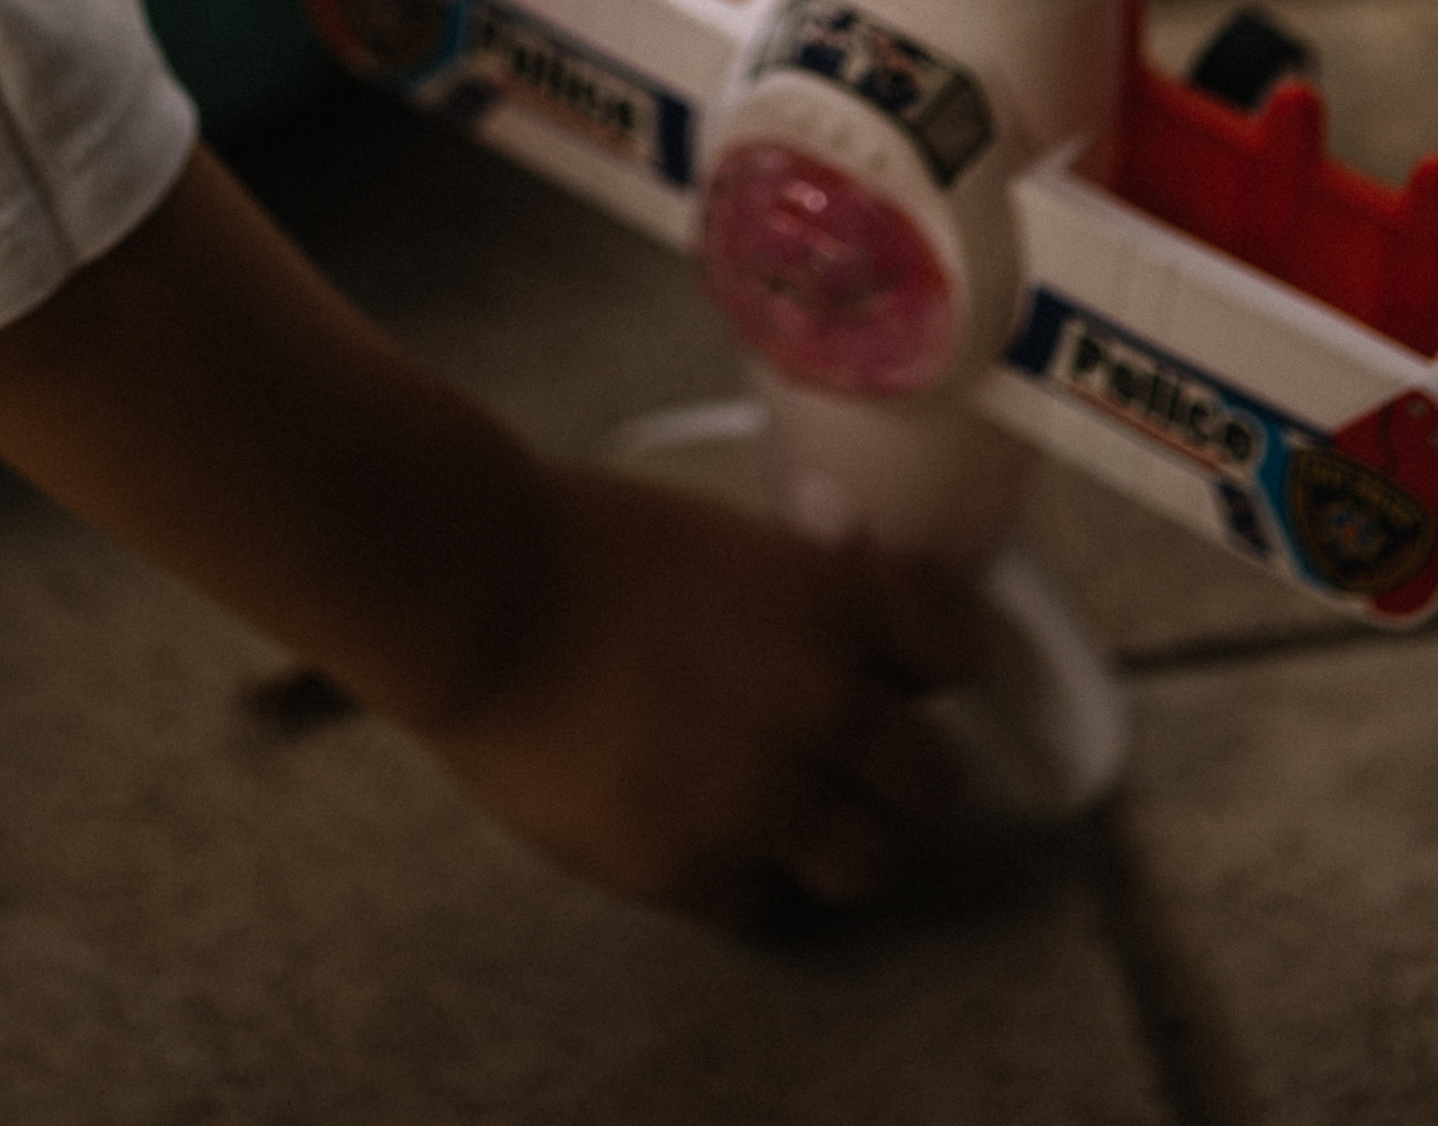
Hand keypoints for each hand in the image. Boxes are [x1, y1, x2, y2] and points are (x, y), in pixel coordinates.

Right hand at [411, 463, 995, 923]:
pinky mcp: (691, 870)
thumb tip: (839, 624)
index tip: (911, 668)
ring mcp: (762, 800)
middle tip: (855, 758)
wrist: (479, 599)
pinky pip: (758, 899)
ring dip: (841, 837)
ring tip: (796, 816)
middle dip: (896, 768)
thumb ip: (798, 592)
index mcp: (834, 604)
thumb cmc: (583, 538)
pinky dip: (741, 872)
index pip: (958, 648)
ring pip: (869, 862)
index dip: (935, 660)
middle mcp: (822, 708)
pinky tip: (702, 832)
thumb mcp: (724, 537)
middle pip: (930, 781)